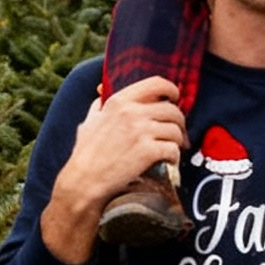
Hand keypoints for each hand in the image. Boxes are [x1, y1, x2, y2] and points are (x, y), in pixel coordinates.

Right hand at [38, 76, 186, 264]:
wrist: (84, 180)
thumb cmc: (86, 153)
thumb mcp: (89, 121)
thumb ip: (99, 105)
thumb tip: (100, 91)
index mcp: (120, 101)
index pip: (157, 83)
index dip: (172, 90)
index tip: (175, 100)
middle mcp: (132, 112)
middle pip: (173, 110)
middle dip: (179, 123)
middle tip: (178, 135)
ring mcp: (141, 131)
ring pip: (176, 130)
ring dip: (178, 141)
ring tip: (172, 150)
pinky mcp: (148, 152)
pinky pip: (174, 149)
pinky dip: (174, 157)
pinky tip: (168, 162)